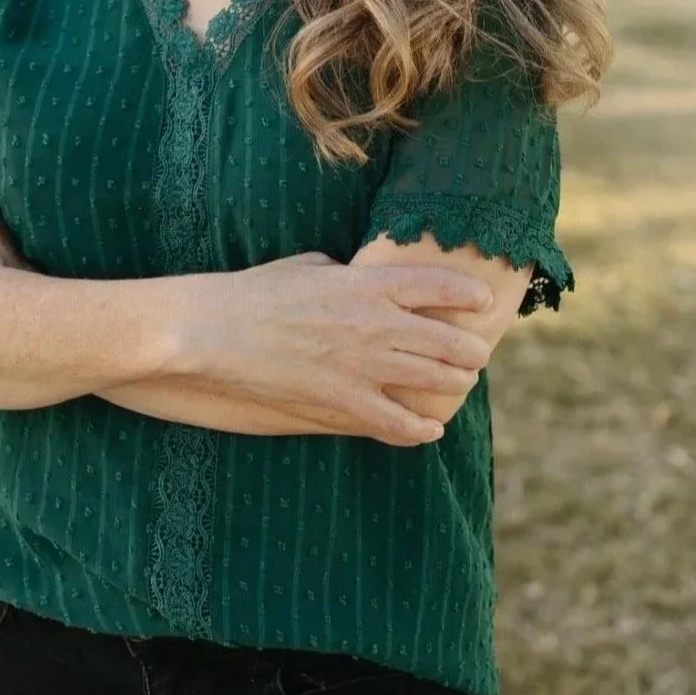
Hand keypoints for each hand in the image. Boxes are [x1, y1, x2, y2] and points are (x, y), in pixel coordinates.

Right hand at [172, 251, 494, 445]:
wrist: (214, 331)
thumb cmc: (255, 292)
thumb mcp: (306, 266)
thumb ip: (344, 272)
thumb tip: (358, 276)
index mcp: (365, 283)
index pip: (438, 285)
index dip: (468, 294)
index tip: (481, 301)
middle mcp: (374, 323)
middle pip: (447, 340)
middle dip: (469, 350)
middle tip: (476, 354)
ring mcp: (361, 365)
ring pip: (431, 381)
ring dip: (453, 384)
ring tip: (460, 384)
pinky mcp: (341, 401)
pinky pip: (397, 423)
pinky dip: (420, 429)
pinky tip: (430, 429)